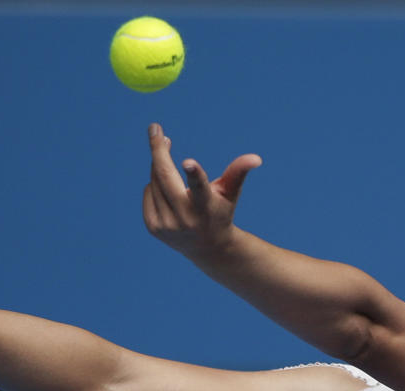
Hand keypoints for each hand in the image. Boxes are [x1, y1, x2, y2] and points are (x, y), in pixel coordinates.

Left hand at [142, 123, 261, 255]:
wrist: (207, 248)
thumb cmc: (221, 211)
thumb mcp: (231, 192)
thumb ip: (239, 172)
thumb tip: (256, 158)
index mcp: (205, 206)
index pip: (199, 189)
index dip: (194, 174)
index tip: (188, 161)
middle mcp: (184, 218)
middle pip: (164, 177)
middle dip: (158, 150)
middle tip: (155, 129)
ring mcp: (166, 224)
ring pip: (153, 182)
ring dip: (158, 166)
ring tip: (165, 157)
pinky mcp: (153, 227)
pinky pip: (148, 192)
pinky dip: (154, 185)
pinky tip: (166, 189)